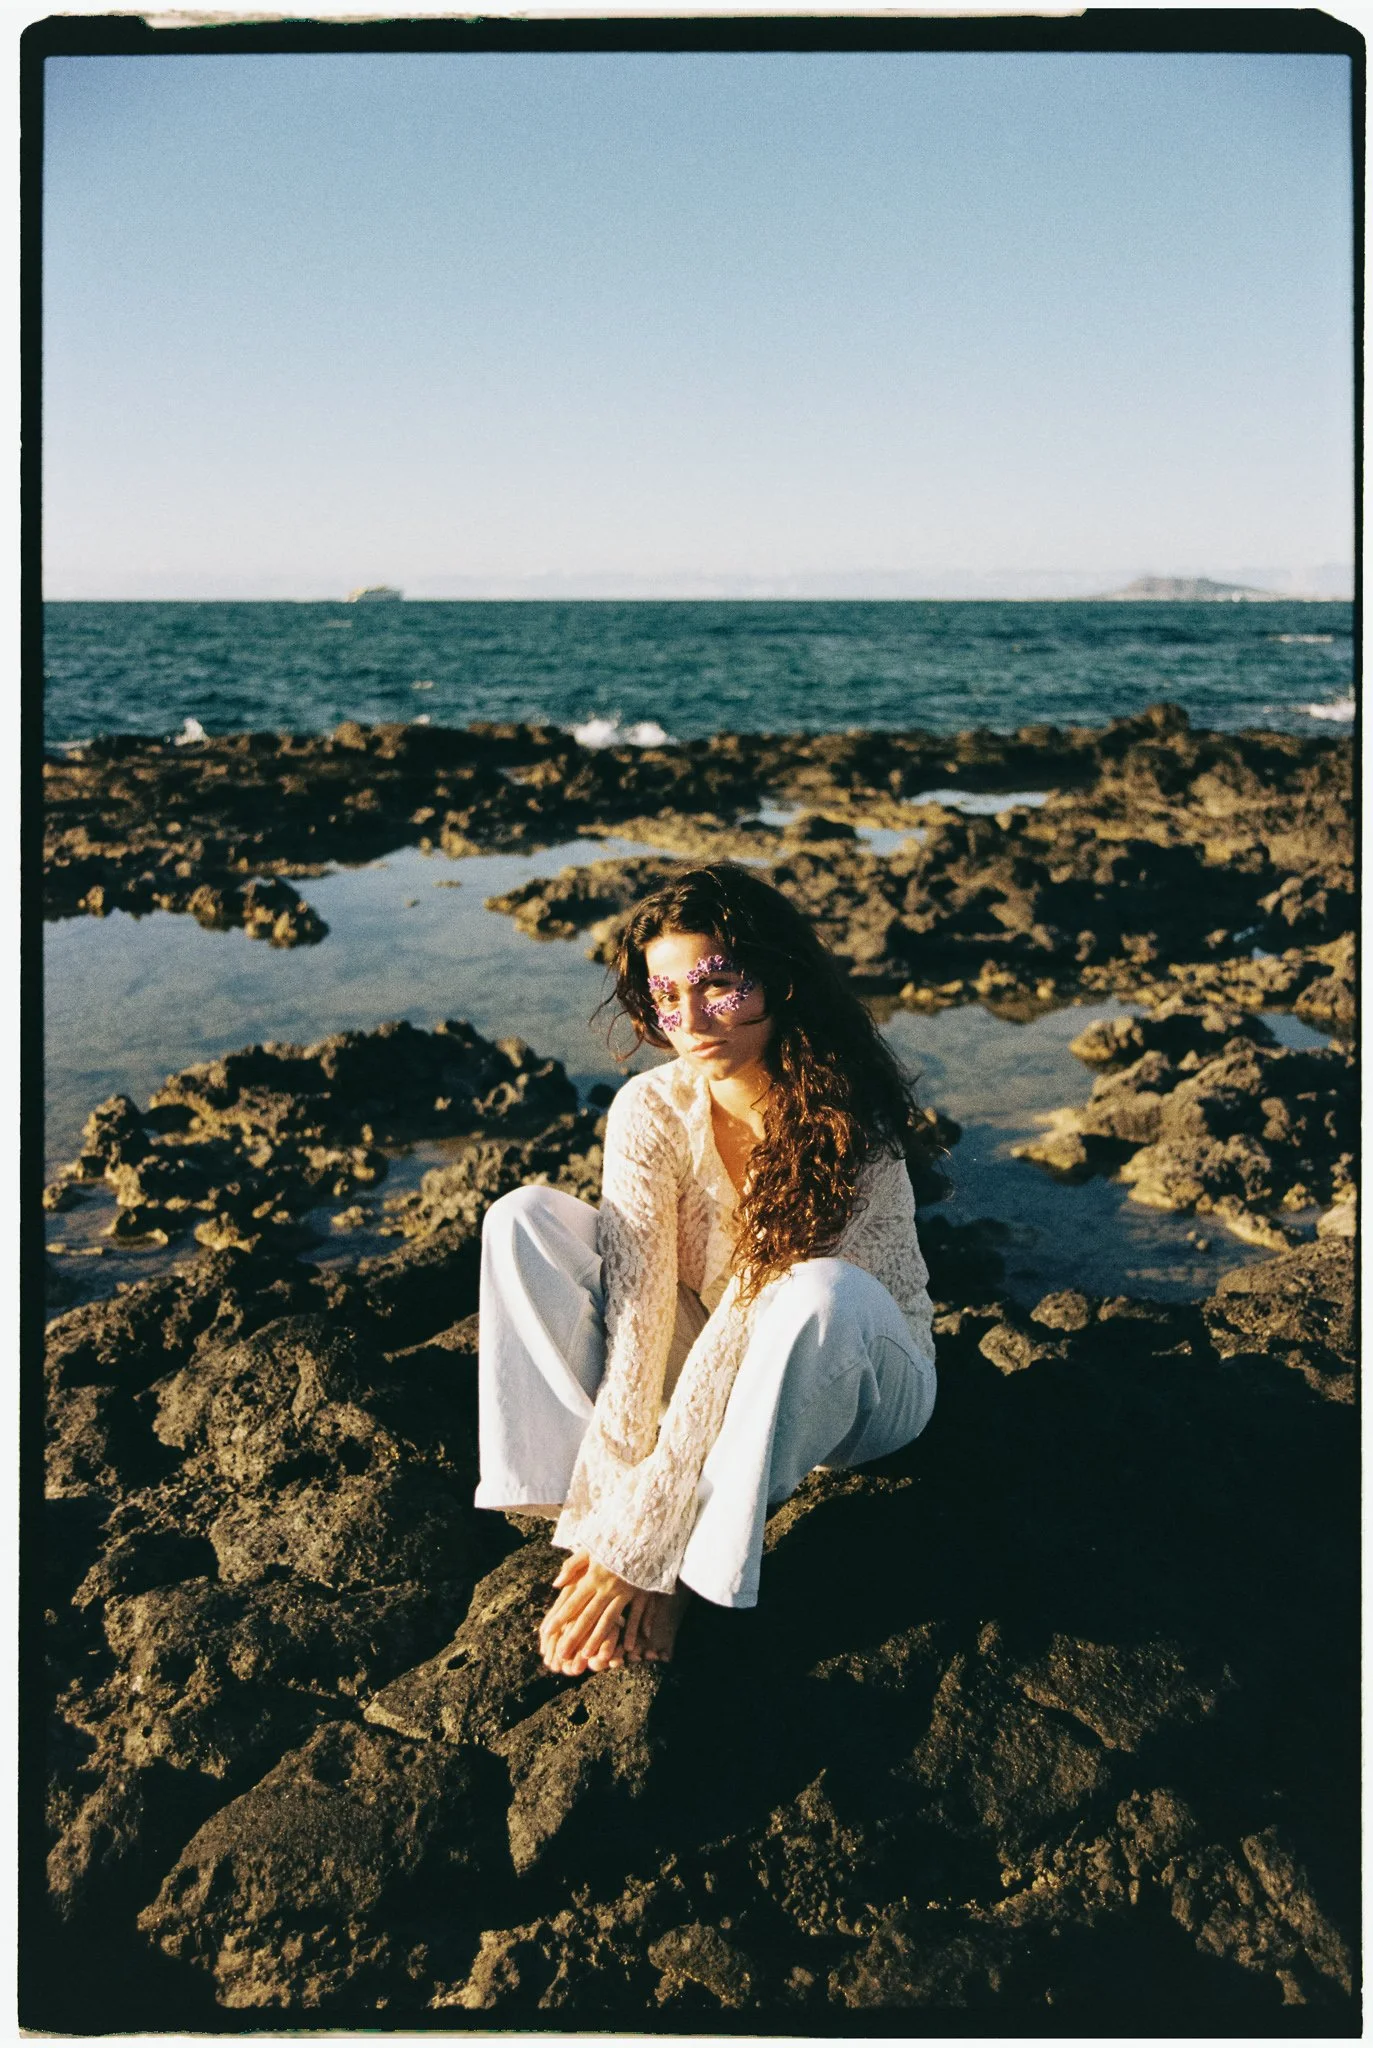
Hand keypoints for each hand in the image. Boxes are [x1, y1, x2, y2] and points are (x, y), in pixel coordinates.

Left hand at [539, 1550, 656, 1674]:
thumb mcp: (590, 1548)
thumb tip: (556, 1584)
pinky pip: (637, 1615)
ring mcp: (625, 1591)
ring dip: (598, 1639)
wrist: (643, 1534)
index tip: (547, 1632)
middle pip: (588, 1616)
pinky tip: (627, 1647)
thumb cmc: (613, 1541)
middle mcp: (607, 1587)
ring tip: (586, 1656)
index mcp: (593, 1577)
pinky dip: (632, 1631)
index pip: (572, 1602)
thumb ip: (572, 1566)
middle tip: (562, 1654)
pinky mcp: (641, 1592)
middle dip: (573, 1636)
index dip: (559, 1618)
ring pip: (609, 1619)